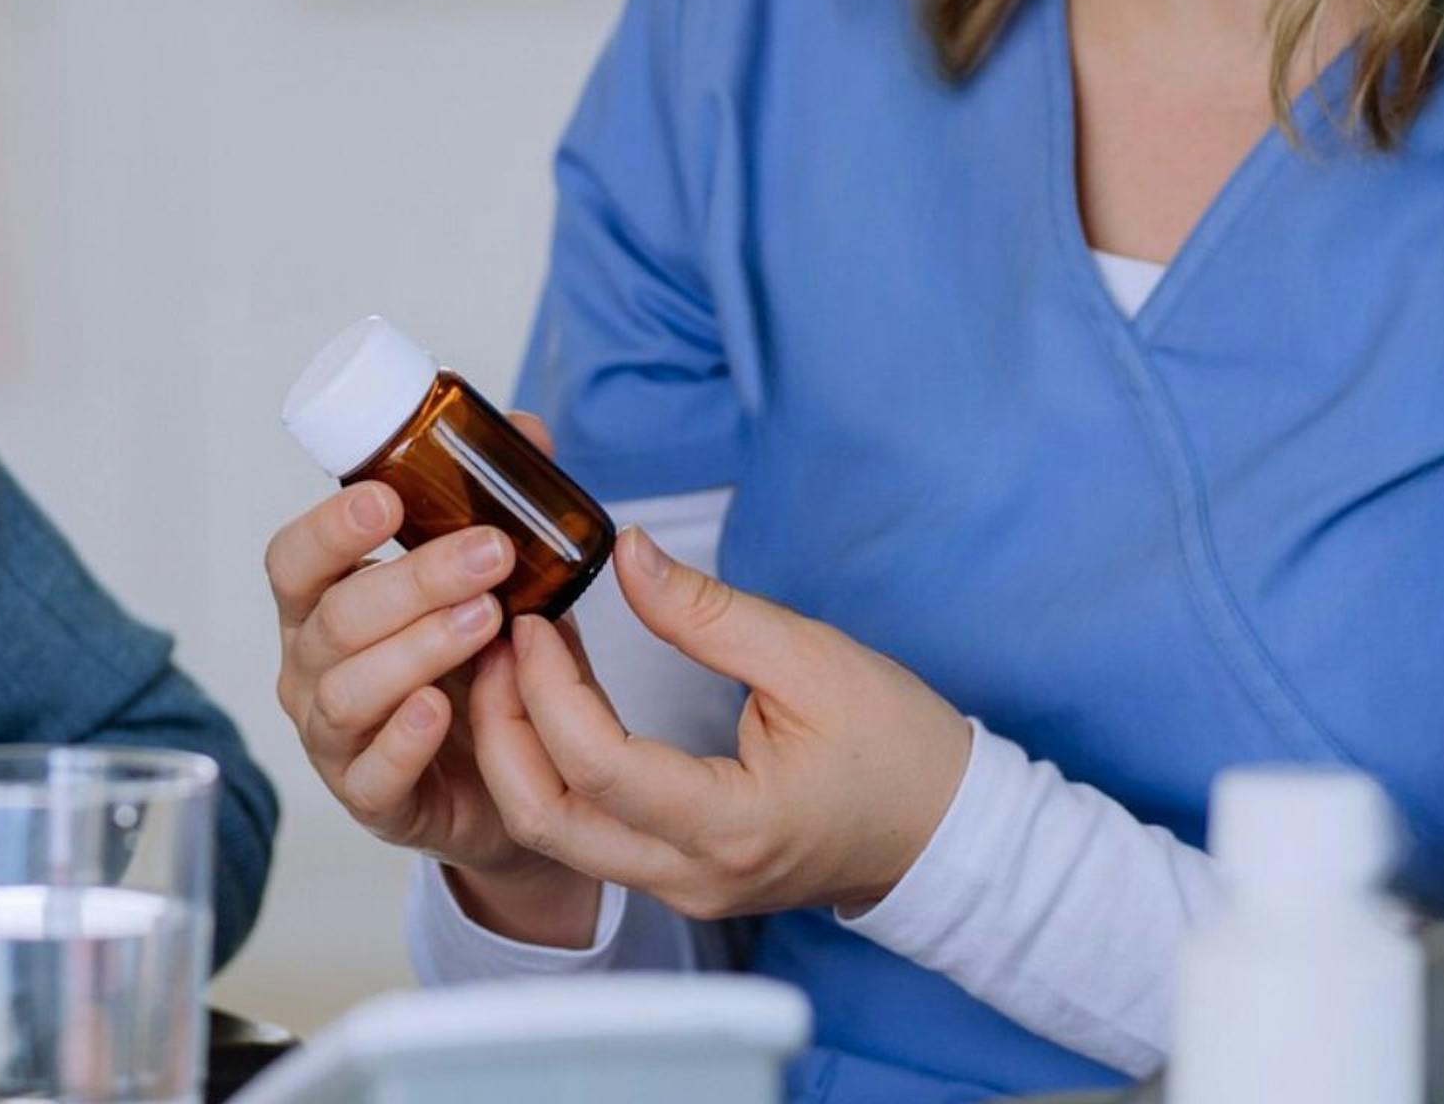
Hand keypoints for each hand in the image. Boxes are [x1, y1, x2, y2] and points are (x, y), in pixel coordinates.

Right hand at [264, 412, 599, 940]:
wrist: (515, 784)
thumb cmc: (486, 670)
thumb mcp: (500, 585)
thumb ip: (504, 511)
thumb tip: (528, 430)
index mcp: (325, 604)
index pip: (295, 559)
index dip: (330, 528)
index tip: (386, 499)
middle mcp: (313, 669)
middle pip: (333, 620)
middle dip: (411, 582)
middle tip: (490, 554)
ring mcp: (335, 740)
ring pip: (348, 692)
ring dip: (417, 650)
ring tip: (485, 623)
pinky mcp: (372, 801)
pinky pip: (372, 775)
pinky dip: (402, 741)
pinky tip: (440, 711)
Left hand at [465, 524, 971, 921]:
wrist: (946, 830)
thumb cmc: (898, 748)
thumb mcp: (811, 657)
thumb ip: (708, 611)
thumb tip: (628, 556)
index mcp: (731, 827)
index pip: (599, 766)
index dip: (547, 689)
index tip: (536, 622)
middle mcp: (692, 875)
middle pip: (545, 818)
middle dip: (500, 726)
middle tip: (497, 641)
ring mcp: (680, 887)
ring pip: (555, 832)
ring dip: (519, 746)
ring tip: (516, 661)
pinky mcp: (676, 876)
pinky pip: (585, 829)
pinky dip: (553, 764)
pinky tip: (555, 697)